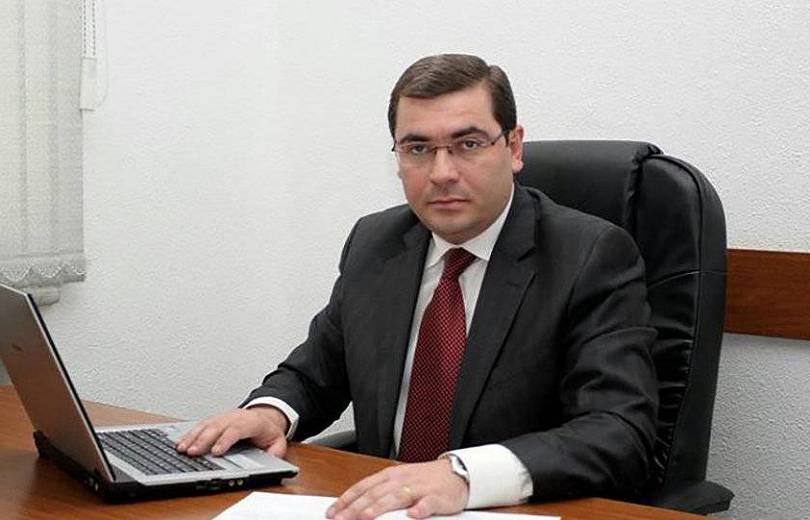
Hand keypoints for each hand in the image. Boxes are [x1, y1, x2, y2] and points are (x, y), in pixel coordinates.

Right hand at [175, 406, 288, 456]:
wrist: (266, 416)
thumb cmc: (269, 432)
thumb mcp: (278, 442)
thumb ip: (275, 452)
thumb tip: (270, 461)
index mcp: (251, 422)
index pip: (236, 430)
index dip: (225, 440)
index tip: (216, 452)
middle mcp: (235, 418)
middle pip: (217, 427)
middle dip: (203, 440)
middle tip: (193, 453)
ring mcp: (223, 418)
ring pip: (206, 425)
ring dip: (192, 437)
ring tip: (182, 449)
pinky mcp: (215, 420)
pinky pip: (200, 425)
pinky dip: (189, 434)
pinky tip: (180, 443)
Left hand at [326, 459, 468, 519]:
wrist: (456, 473)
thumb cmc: (424, 480)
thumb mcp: (398, 482)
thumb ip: (379, 492)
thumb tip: (355, 505)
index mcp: (390, 476)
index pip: (363, 486)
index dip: (346, 499)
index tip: (332, 512)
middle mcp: (401, 480)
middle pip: (375, 493)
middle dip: (356, 507)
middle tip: (342, 519)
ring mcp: (419, 488)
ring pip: (396, 497)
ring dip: (380, 507)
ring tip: (366, 517)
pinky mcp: (436, 497)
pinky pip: (427, 503)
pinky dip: (419, 509)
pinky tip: (412, 515)